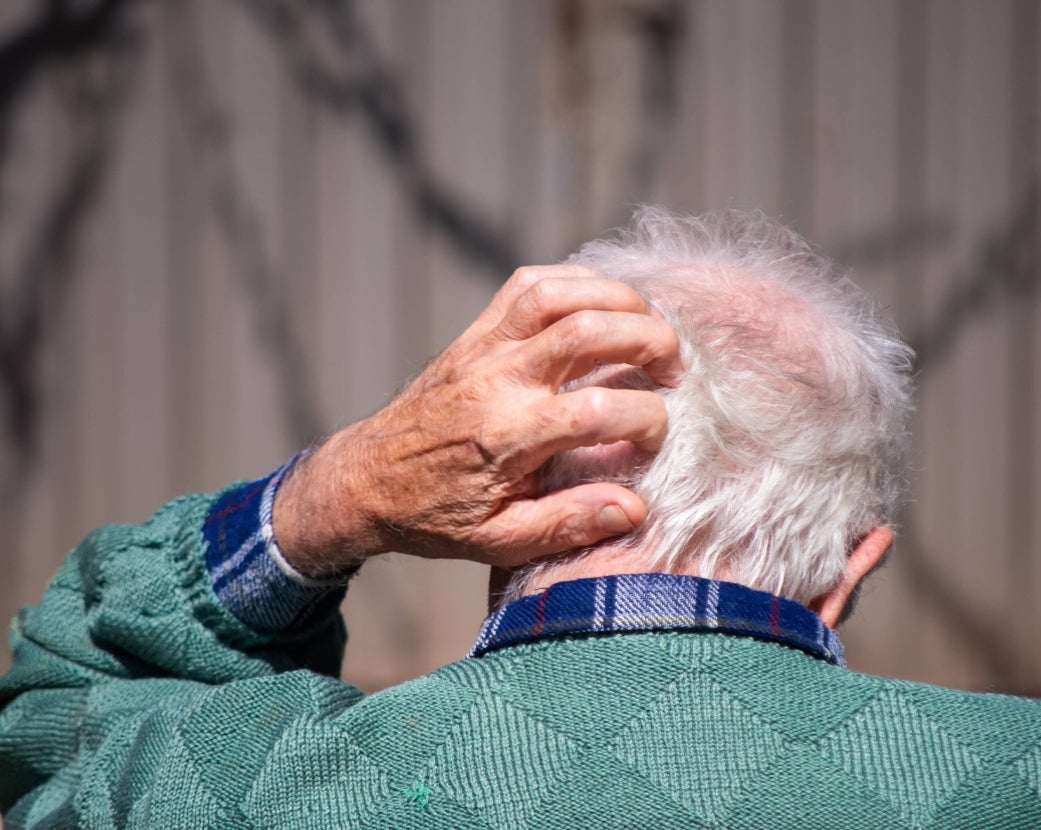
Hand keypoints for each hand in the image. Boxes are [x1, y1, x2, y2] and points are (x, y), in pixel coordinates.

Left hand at [273, 264, 680, 575]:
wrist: (365, 480)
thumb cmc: (434, 515)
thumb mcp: (498, 541)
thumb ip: (566, 524)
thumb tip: (632, 508)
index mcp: (507, 437)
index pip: (597, 409)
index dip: (645, 419)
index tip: (656, 435)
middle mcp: (498, 381)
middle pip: (587, 331)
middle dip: (649, 340)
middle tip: (675, 368)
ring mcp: (484, 349)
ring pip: (558, 293)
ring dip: (617, 299)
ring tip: (649, 326)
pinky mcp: (474, 334)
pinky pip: (526, 285)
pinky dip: (573, 281)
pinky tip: (602, 304)